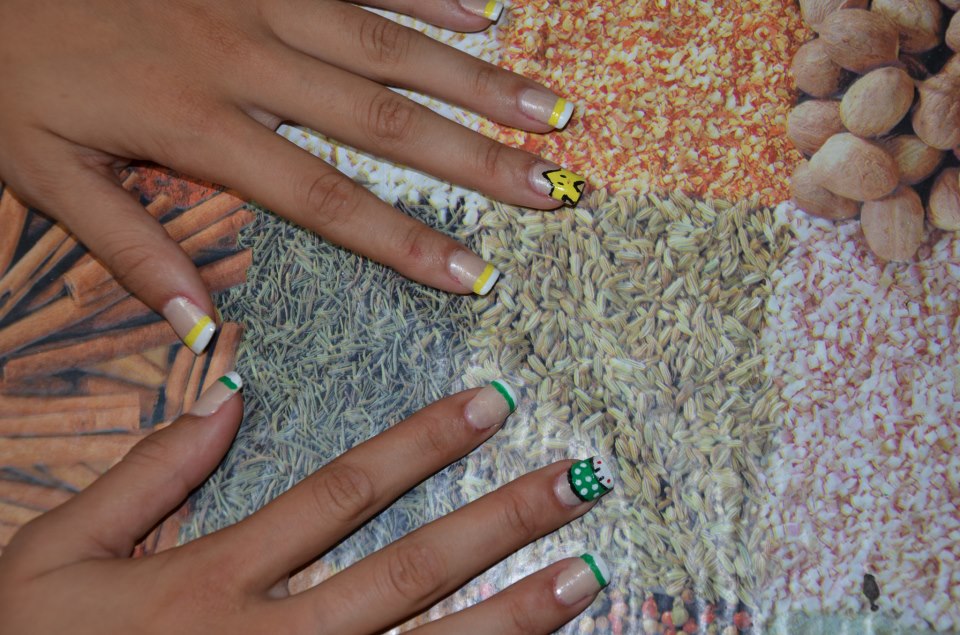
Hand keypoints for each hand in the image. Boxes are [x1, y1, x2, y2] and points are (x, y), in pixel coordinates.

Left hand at [0, 0, 584, 353]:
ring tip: (546, 108)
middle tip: (549, 187)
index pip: (323, 197)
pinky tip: (487, 12)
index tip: (474, 273)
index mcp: (196, 123)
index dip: (403, 240)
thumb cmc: (8, 66)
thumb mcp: (39, 170)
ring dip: (473, 78)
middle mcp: (246, 56)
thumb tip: (200, 329)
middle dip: (474, 157)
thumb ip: (127, 248)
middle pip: (381, 117)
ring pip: (388, 42)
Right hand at [0, 376, 612, 633]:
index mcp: (211, 580)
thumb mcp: (58, 554)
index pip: (340, 492)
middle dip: (498, 522)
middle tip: (577, 483)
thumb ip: (146, 473)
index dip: (421, 443)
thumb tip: (225, 394)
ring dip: (512, 615)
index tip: (490, 403)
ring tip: (587, 575)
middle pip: (407, 572)